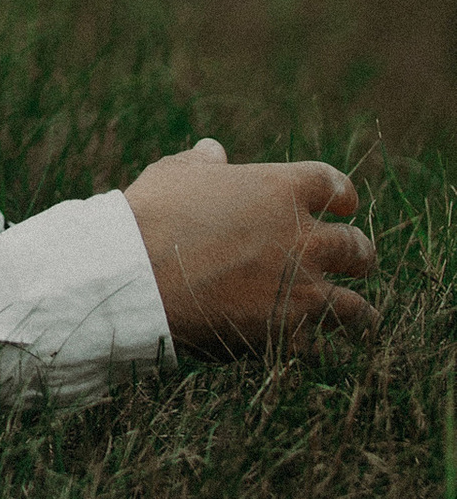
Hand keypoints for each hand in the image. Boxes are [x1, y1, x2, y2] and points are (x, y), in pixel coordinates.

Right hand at [122, 141, 377, 353]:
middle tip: (357, 261)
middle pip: (357, 247)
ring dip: (358, 312)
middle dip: (359, 256)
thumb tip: (214, 152)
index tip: (343, 205)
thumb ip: (204, 164)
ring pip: (356, 307)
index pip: (336, 186)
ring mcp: (301, 288)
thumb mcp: (176, 174)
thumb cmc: (153, 215)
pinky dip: (312, 344)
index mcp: (282, 189)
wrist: (137, 275)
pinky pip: (317, 343)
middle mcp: (304, 238)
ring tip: (361, 319)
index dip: (342, 196)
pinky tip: (306, 346)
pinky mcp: (288, 332)